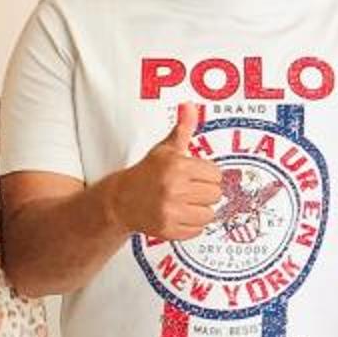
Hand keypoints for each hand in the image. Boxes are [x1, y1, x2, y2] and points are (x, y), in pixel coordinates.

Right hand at [110, 105, 219, 241]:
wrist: (121, 200)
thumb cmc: (147, 173)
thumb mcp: (164, 150)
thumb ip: (182, 129)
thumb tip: (189, 106)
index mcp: (176, 166)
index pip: (216, 174)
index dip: (207, 175)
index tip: (196, 175)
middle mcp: (173, 188)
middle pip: (215, 194)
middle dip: (205, 192)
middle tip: (190, 190)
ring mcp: (170, 211)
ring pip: (209, 214)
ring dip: (201, 210)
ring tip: (186, 203)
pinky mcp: (168, 230)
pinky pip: (197, 230)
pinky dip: (192, 225)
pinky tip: (179, 215)